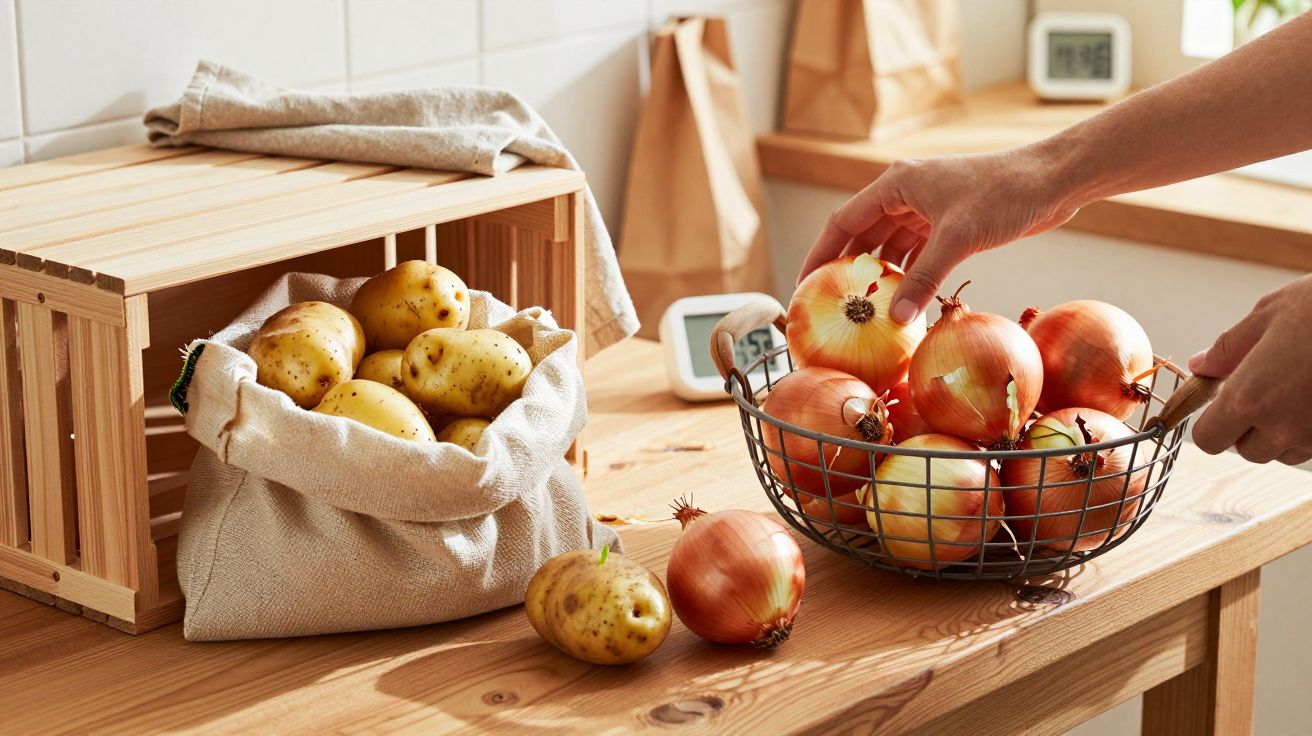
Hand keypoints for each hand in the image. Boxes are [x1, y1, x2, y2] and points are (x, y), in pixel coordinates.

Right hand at [798, 148, 1080, 322]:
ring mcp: (926, 209)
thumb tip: (894, 319)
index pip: (843, 222)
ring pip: (890, 246)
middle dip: (847, 269)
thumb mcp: (958, 238)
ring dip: (880, 275)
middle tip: (831, 304)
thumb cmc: (1004, 194)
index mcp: (896, 185)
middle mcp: (905, 194)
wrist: (1052, 181)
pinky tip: (903, 302)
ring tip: (865, 309)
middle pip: (862, 235)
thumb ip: (923, 278)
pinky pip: (916, 253)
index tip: (804, 285)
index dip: (820, 253)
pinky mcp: (948, 224)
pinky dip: (908, 276)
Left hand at [1189, 275, 1311, 464]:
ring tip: (1294, 390)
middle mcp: (1281, 426)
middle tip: (1262, 389)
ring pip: (1284, 452)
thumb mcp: (1269, 315)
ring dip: (1281, 431)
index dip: (1211, 423)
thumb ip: (1228, 349)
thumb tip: (1201, 366)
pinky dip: (1308, 429)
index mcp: (1248, 397)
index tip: (1219, 403)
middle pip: (1248, 450)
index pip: (1209, 439)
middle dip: (1247, 426)